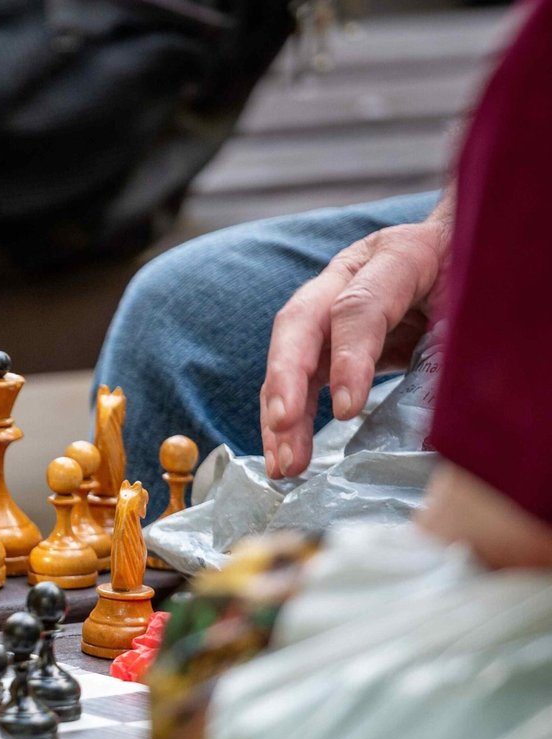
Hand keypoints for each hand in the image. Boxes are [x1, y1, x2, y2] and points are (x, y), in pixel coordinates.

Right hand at [259, 196, 451, 477]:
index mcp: (397, 256)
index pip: (357, 307)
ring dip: (280, 414)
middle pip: (299, 324)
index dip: (349, 358)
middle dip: (285, 380)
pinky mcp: (327, 341)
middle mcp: (348, 276)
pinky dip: (289, 420)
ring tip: (283, 464)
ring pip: (290, 358)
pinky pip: (299, 381)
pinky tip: (285, 456)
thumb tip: (446, 402)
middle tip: (284, 425)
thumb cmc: (477, 272)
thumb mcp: (481, 296)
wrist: (465, 249)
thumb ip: (460, 335)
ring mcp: (329, 306)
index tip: (347, 411)